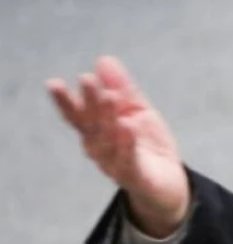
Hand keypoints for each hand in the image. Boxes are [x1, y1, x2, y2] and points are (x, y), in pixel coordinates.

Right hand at [46, 56, 188, 237]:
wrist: (168, 184)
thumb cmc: (145, 146)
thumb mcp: (137, 110)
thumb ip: (122, 88)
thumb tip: (104, 60)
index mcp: (97, 131)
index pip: (78, 115)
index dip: (65, 101)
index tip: (54, 84)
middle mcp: (100, 149)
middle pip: (91, 125)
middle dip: (89, 103)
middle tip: (87, 80)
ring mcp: (116, 165)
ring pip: (107, 142)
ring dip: (107, 119)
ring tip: (110, 97)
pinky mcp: (136, 178)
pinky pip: (129, 161)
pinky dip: (127, 145)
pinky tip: (128, 128)